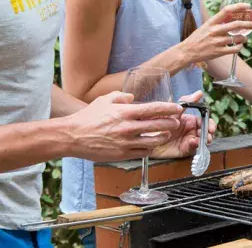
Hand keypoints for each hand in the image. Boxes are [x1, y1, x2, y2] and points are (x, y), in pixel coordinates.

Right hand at [63, 91, 184, 161]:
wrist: (72, 136)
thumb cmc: (88, 117)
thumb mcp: (104, 100)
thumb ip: (121, 96)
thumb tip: (133, 97)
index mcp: (125, 112)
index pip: (154, 109)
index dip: (169, 109)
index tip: (178, 108)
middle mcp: (128, 127)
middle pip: (159, 126)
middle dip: (171, 124)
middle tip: (176, 122)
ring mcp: (126, 142)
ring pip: (154, 141)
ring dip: (162, 137)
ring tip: (166, 134)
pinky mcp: (122, 154)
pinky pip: (143, 152)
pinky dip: (149, 148)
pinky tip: (150, 144)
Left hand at [151, 91, 217, 158]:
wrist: (146, 136)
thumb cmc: (158, 122)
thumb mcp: (173, 111)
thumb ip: (186, 102)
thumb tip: (200, 93)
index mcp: (190, 121)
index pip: (205, 121)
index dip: (210, 123)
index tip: (212, 126)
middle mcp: (191, 131)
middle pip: (206, 132)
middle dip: (210, 133)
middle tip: (209, 134)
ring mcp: (188, 140)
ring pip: (202, 141)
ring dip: (204, 140)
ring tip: (202, 139)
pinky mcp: (184, 150)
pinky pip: (192, 148)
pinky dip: (195, 146)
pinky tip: (193, 142)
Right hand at [177, 3, 251, 62]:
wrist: (188, 51)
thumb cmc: (198, 37)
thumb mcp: (206, 26)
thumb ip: (218, 22)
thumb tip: (233, 16)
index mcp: (211, 22)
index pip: (227, 10)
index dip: (238, 6)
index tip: (247, 6)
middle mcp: (215, 31)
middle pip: (236, 25)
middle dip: (248, 24)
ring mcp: (217, 42)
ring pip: (237, 38)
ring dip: (244, 38)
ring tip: (244, 38)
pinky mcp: (218, 52)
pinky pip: (234, 49)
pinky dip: (240, 47)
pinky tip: (239, 46)